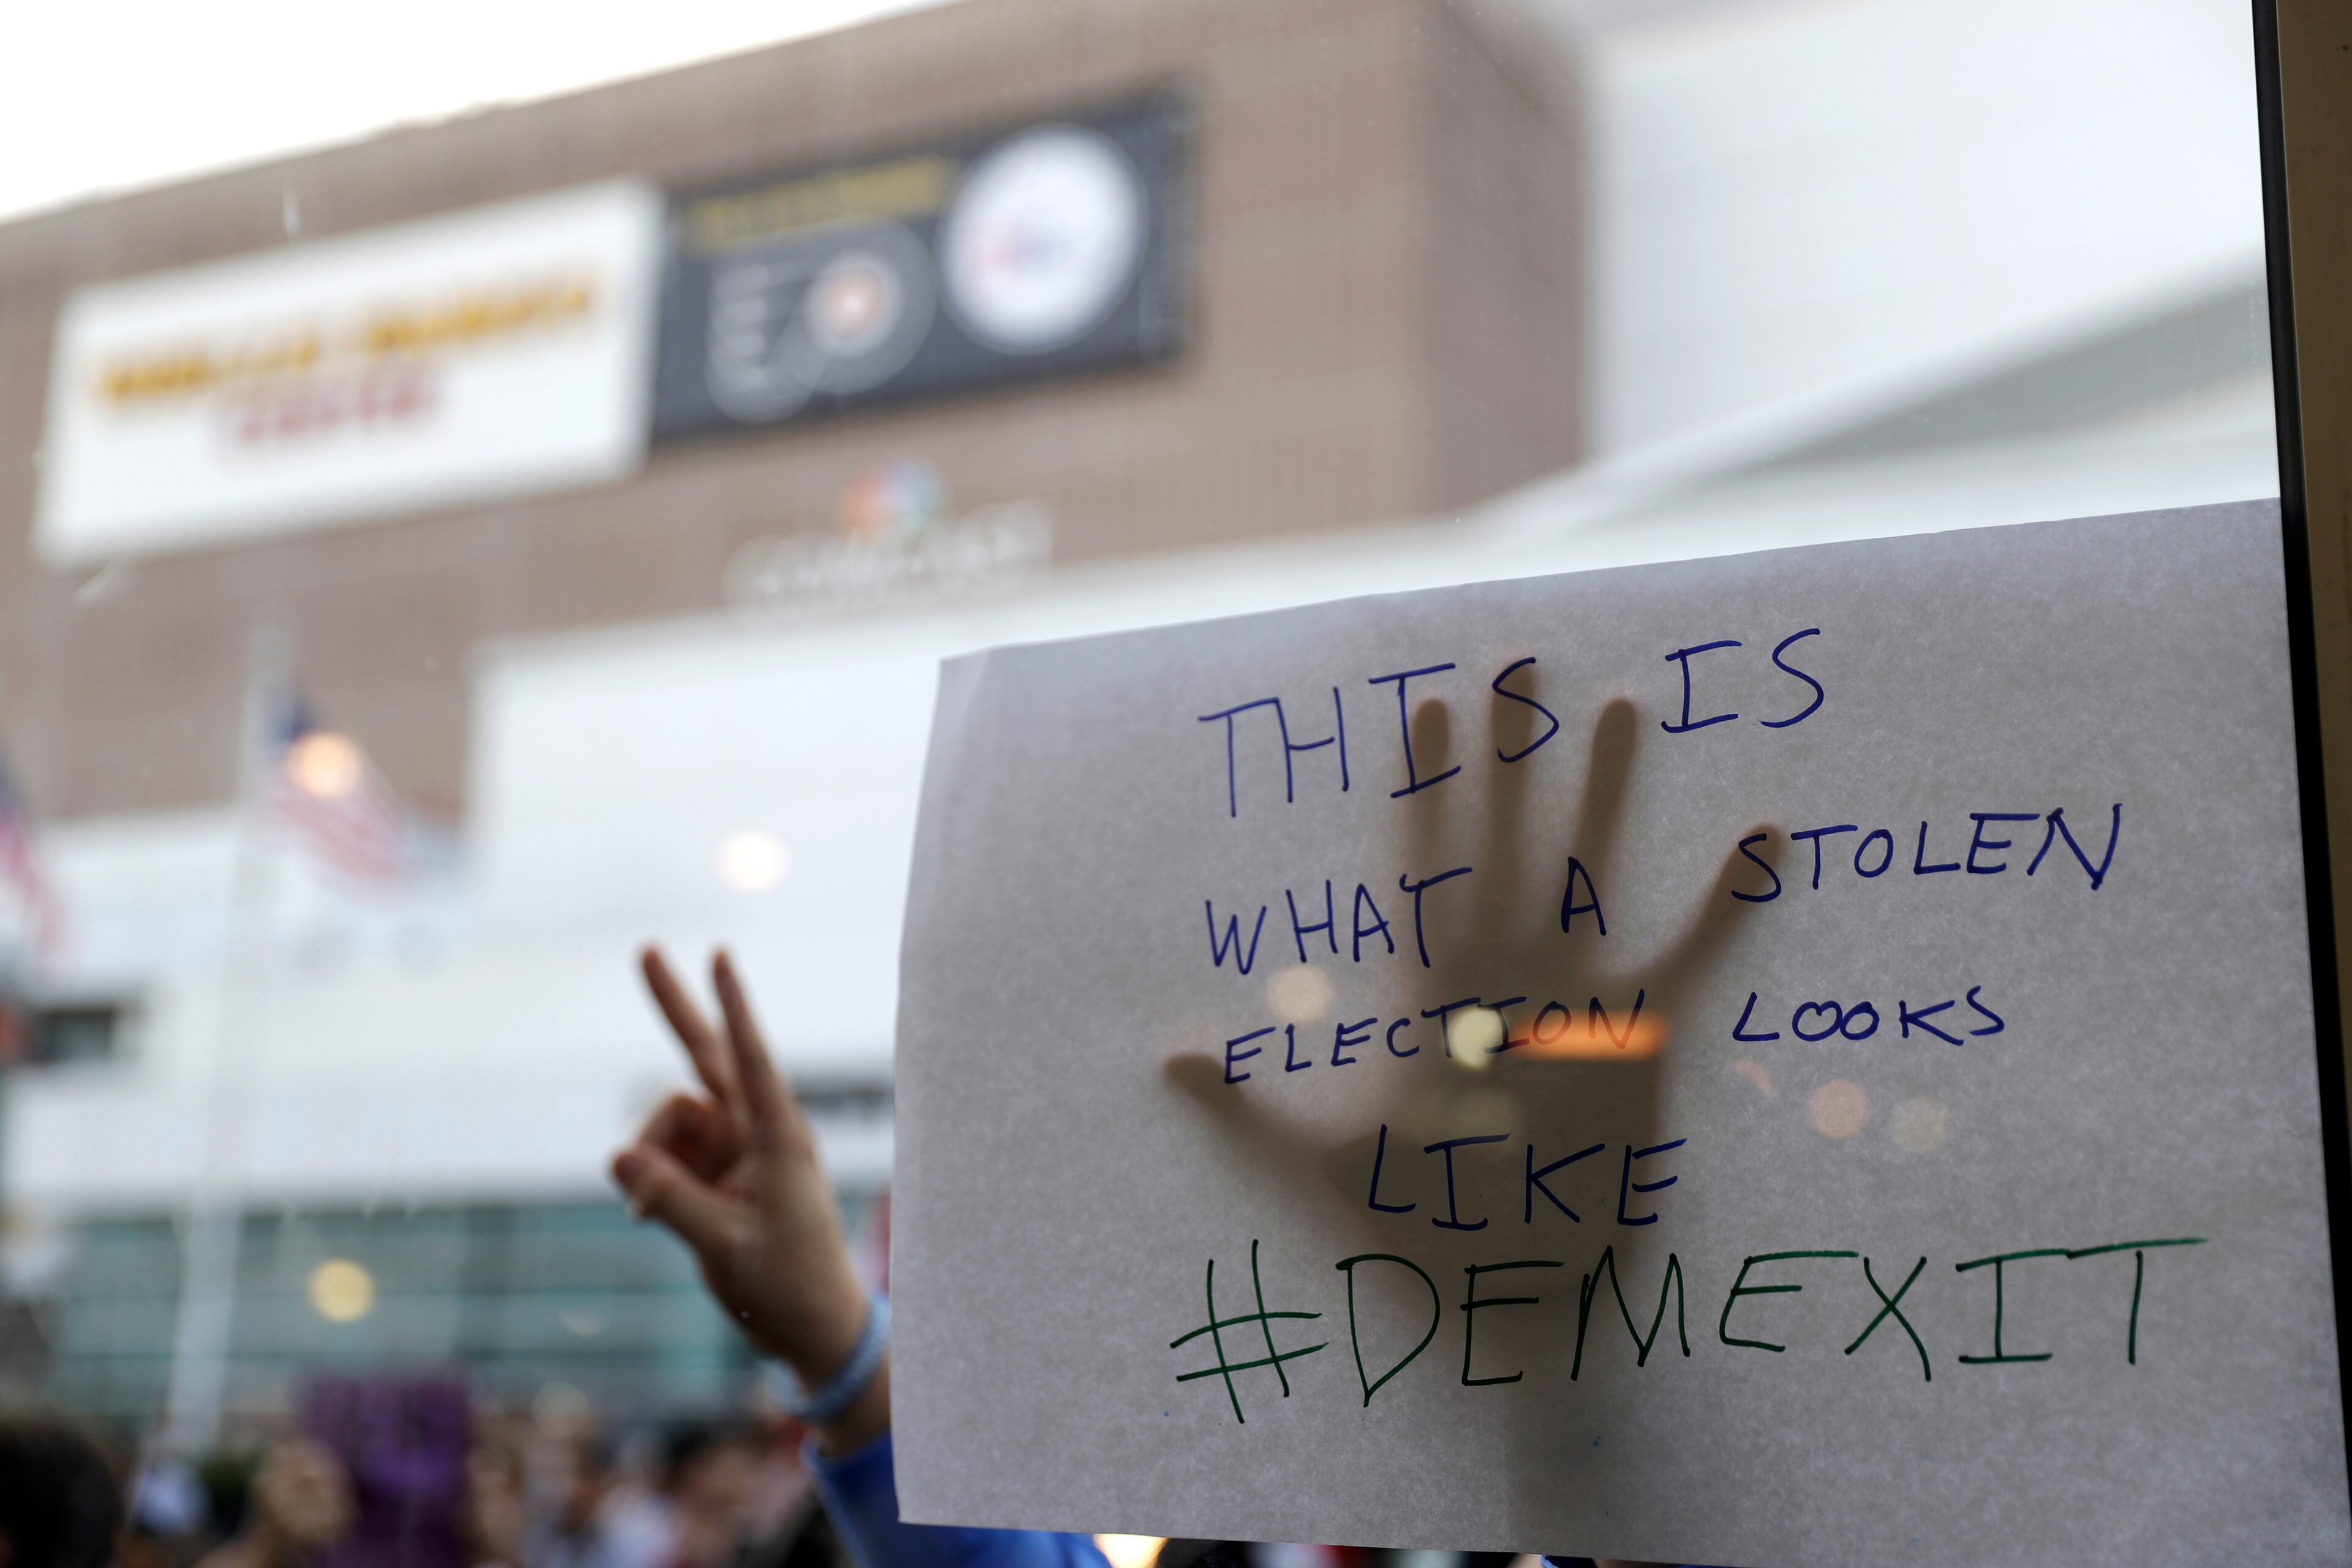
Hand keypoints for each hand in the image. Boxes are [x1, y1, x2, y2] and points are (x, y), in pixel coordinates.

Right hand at [612, 947, 886, 1451]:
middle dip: (675, 1007)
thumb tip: (618, 1156)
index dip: (732, 1009)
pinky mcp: (707, 1172)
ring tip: (646, 1212)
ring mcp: (728, 1149)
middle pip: (707, 1056)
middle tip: (646, 949)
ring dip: (647, 1154)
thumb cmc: (787, 1283)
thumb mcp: (726, 1246)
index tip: (720, 957)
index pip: (750, 1061)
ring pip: (668, 1118)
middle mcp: (754, 1131)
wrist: (808, 1326)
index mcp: (780, 1138)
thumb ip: (670, 1201)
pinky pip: (658, 1155)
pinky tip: (645, 1218)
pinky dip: (643, 1180)